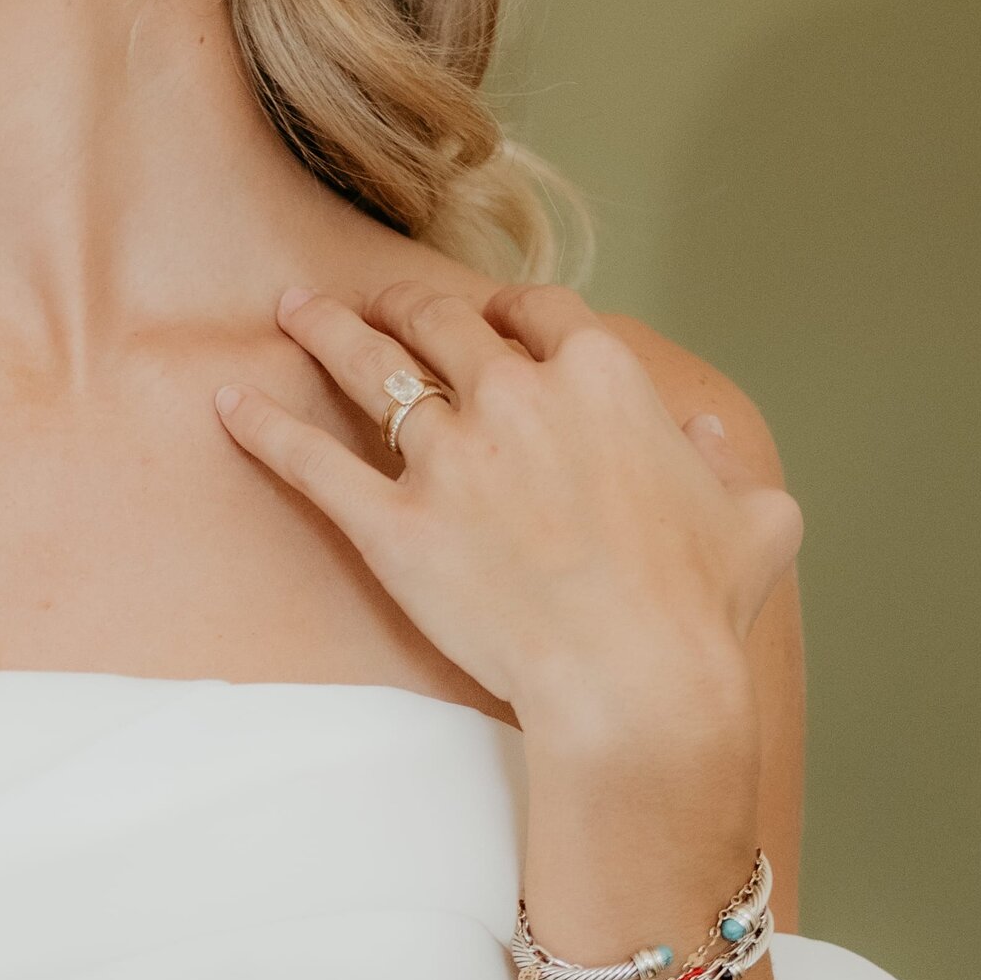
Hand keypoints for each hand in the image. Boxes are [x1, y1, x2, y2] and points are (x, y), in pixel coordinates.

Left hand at [214, 278, 797, 781]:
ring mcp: (450, 456)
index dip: (509, 310)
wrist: (634, 676)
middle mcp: (517, 395)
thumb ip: (728, 466)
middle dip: (406, 305)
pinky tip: (227, 402)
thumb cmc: (699, 606)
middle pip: (444, 323)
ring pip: (372, 368)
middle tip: (375, 303)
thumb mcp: (753, 519)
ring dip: (327, 331)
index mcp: (602, 376)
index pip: (541, 312)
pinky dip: (265, 428)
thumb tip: (707, 436)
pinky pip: (314, 461)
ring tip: (291, 309)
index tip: (489, 317)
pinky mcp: (394, 523)